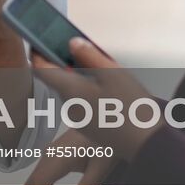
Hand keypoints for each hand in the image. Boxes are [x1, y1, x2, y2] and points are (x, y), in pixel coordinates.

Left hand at [31, 37, 155, 160]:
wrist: (147, 144)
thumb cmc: (130, 106)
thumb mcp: (112, 72)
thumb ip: (89, 55)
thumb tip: (71, 42)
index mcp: (69, 90)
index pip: (41, 69)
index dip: (37, 53)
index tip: (40, 40)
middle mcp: (68, 106)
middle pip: (58, 80)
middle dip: (64, 63)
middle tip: (81, 50)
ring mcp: (78, 119)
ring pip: (71, 92)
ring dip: (78, 78)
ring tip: (100, 68)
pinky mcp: (89, 127)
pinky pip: (81, 104)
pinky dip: (86, 92)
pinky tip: (107, 90)